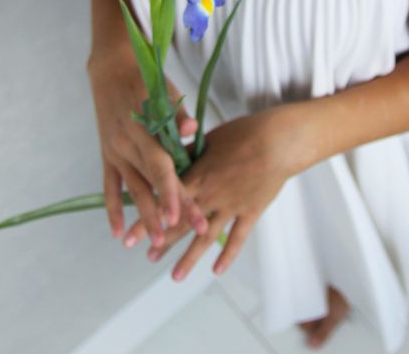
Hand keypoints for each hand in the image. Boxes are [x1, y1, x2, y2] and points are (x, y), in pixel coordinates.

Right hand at [86, 54, 209, 249]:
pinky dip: (113, 210)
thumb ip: (177, 115)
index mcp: (143, 128)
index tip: (180, 215)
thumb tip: (194, 132)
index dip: (170, 192)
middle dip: (168, 211)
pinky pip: (109, 187)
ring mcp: (115, 151)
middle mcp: (127, 144)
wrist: (110, 68)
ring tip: (157, 244)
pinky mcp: (107, 154)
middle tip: (182, 236)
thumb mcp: (163, 90)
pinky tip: (118, 233)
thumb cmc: (145, 78)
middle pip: (151, 184)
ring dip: (144, 217)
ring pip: (132, 190)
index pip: (160, 167)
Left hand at [122, 108, 293, 280]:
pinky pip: (237, 238)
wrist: (277, 141)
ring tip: (175, 276)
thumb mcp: (210, 139)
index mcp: (198, 176)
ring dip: (190, 257)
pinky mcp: (250, 212)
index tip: (131, 235)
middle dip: (162, 241)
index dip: (148, 219)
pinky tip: (216, 270)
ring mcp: (231, 206)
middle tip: (147, 256)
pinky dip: (227, 255)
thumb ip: (188, 152)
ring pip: (206, 237)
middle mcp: (211, 195)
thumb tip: (167, 154)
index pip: (166, 203)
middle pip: (182, 223)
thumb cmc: (244, 133)